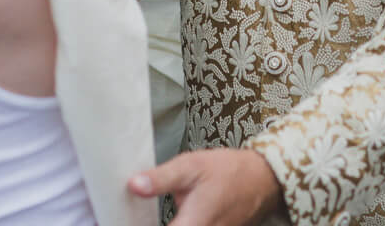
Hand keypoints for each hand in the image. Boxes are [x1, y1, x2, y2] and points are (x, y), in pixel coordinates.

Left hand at [128, 147, 283, 225]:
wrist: (262, 179)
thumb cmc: (226, 170)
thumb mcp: (191, 166)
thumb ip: (161, 179)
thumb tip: (133, 185)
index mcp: (192, 225)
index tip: (122, 219)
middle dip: (148, 225)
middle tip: (131, 216)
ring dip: (171, 225)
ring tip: (143, 217)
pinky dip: (180, 225)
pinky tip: (174, 217)